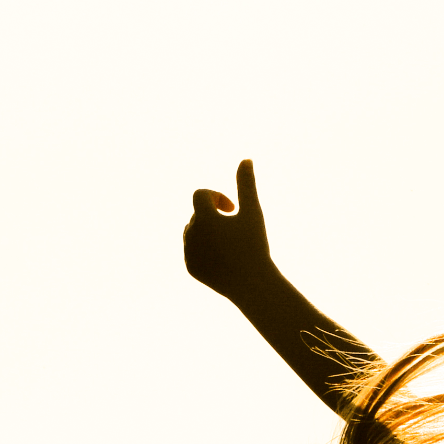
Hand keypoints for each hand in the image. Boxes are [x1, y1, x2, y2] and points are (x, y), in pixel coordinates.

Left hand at [185, 159, 279, 297]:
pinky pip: (193, 250)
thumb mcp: (253, 213)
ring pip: (193, 232)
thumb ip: (246, 184)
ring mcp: (188, 252)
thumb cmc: (255, 245)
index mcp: (203, 217)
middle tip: (235, 227)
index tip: (233, 209)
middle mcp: (190, 233)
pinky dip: (205, 249)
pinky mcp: (190, 267)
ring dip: (208, 231)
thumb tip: (246, 159)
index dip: (217, 197)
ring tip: (229, 242)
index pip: (201, 194)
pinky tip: (224, 258)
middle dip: (213, 216)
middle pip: (197, 214)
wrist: (252, 284)